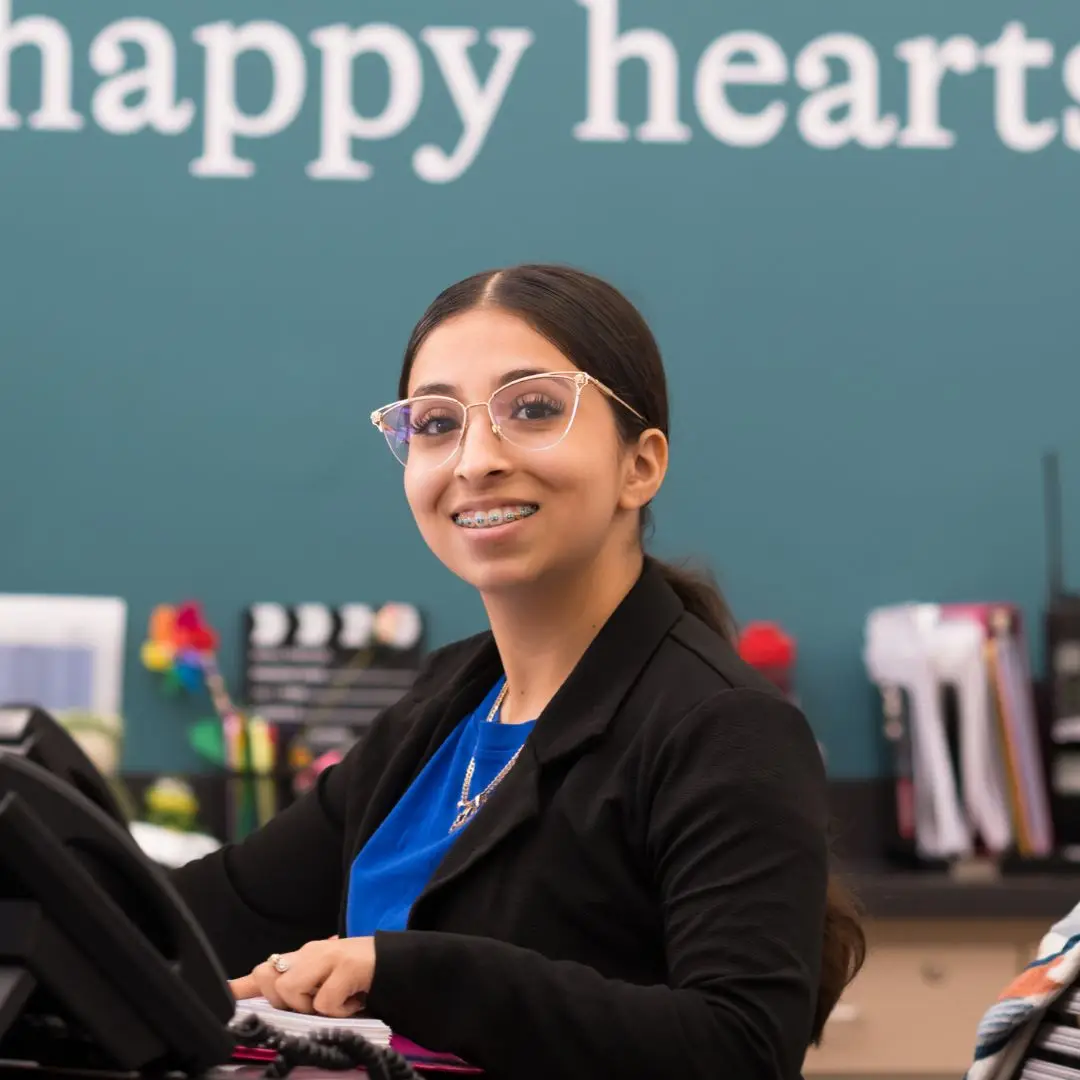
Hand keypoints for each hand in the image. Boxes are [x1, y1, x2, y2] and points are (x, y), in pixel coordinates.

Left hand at [229, 935, 375, 1017]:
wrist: (396, 964)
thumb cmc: (358, 979)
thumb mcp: (324, 985)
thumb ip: (298, 991)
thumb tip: (271, 997)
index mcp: (303, 958)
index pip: (264, 971)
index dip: (240, 987)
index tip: (222, 994)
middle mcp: (310, 952)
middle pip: (271, 980)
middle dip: (287, 1001)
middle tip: (316, 1002)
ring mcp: (328, 956)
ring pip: (291, 990)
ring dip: (312, 1006)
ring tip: (336, 1002)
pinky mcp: (346, 966)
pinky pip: (324, 1002)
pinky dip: (338, 1010)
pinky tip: (353, 1001)